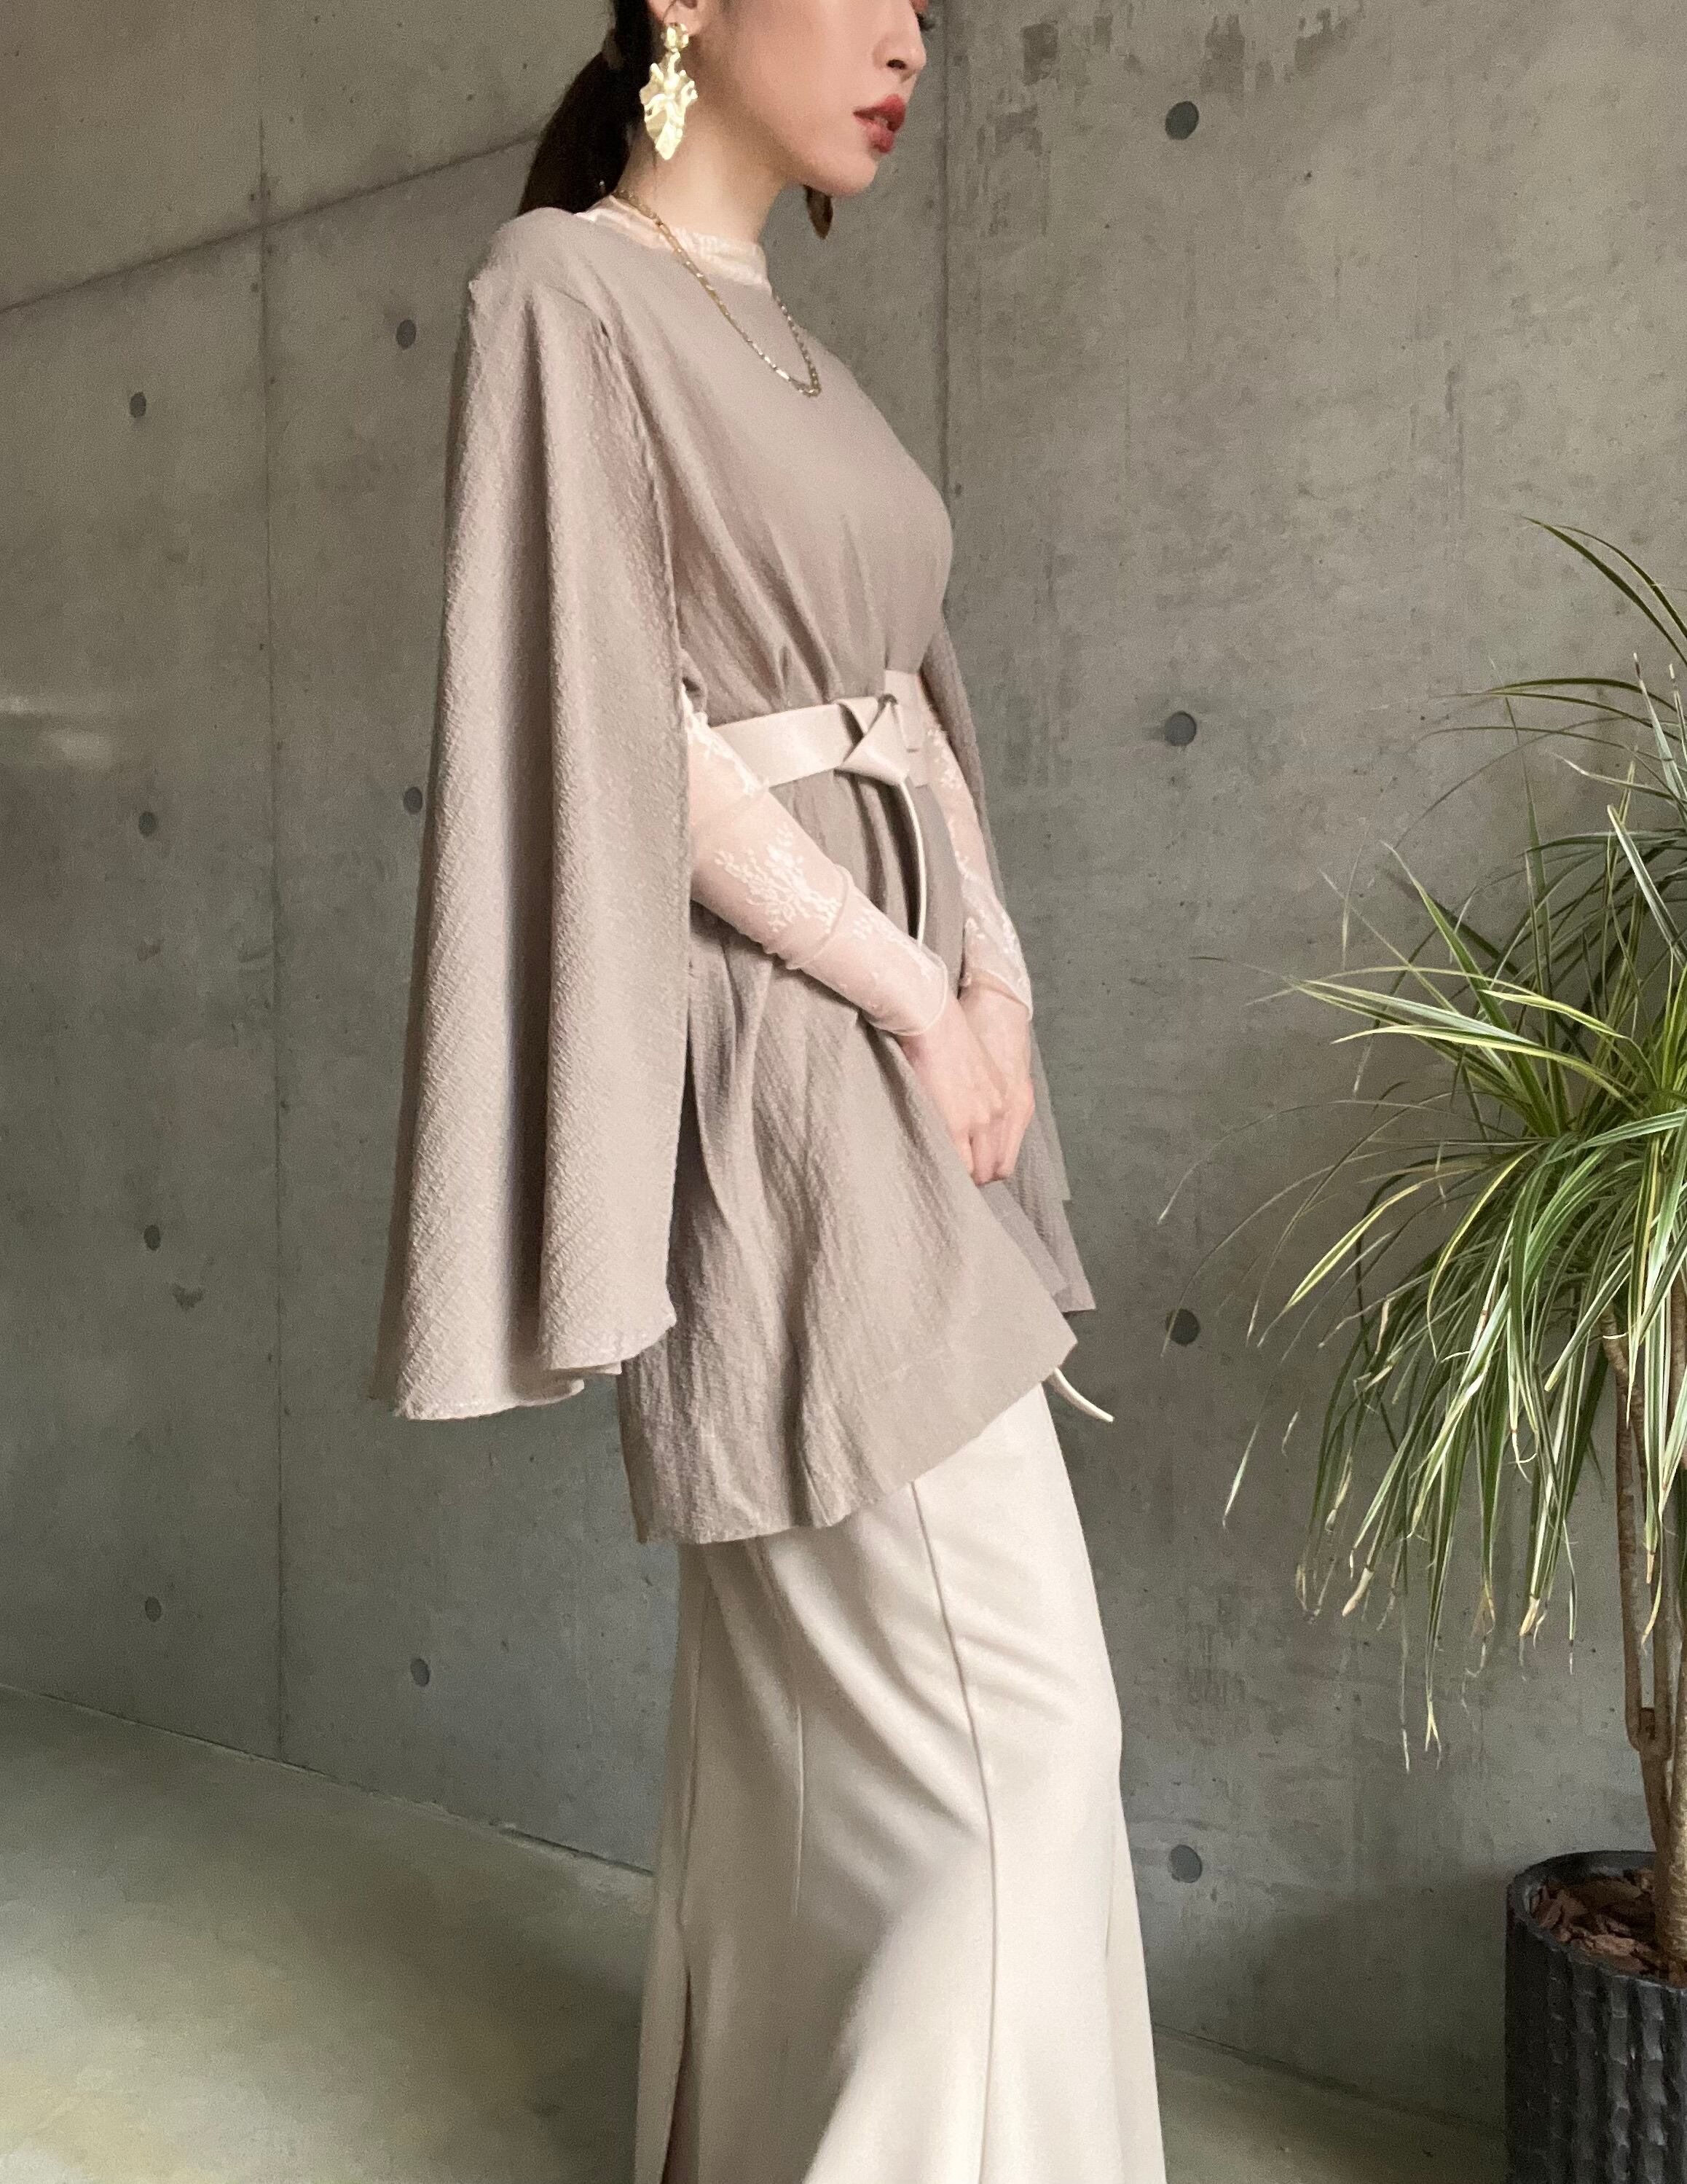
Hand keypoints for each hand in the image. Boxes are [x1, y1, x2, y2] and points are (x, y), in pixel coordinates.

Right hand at [896, 988, 1028, 1184]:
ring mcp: (980, 1120)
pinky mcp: (957, 1122)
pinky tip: (934, 1168)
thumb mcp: (978, 1071)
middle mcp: (1000, 1113)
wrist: (936, 1021)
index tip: (966, 1167)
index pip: (1004, 1152)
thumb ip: (978, 1098)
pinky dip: (949, 1171)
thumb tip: (964, 1116)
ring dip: (962, 1179)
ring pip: (979, 1171)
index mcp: (1009, 1101)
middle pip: (995, 1167)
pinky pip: (958, 1163)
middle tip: (953, 1179)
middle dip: (975, 1178)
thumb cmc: (949, 1038)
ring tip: (942, 1177)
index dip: (984, 1165)